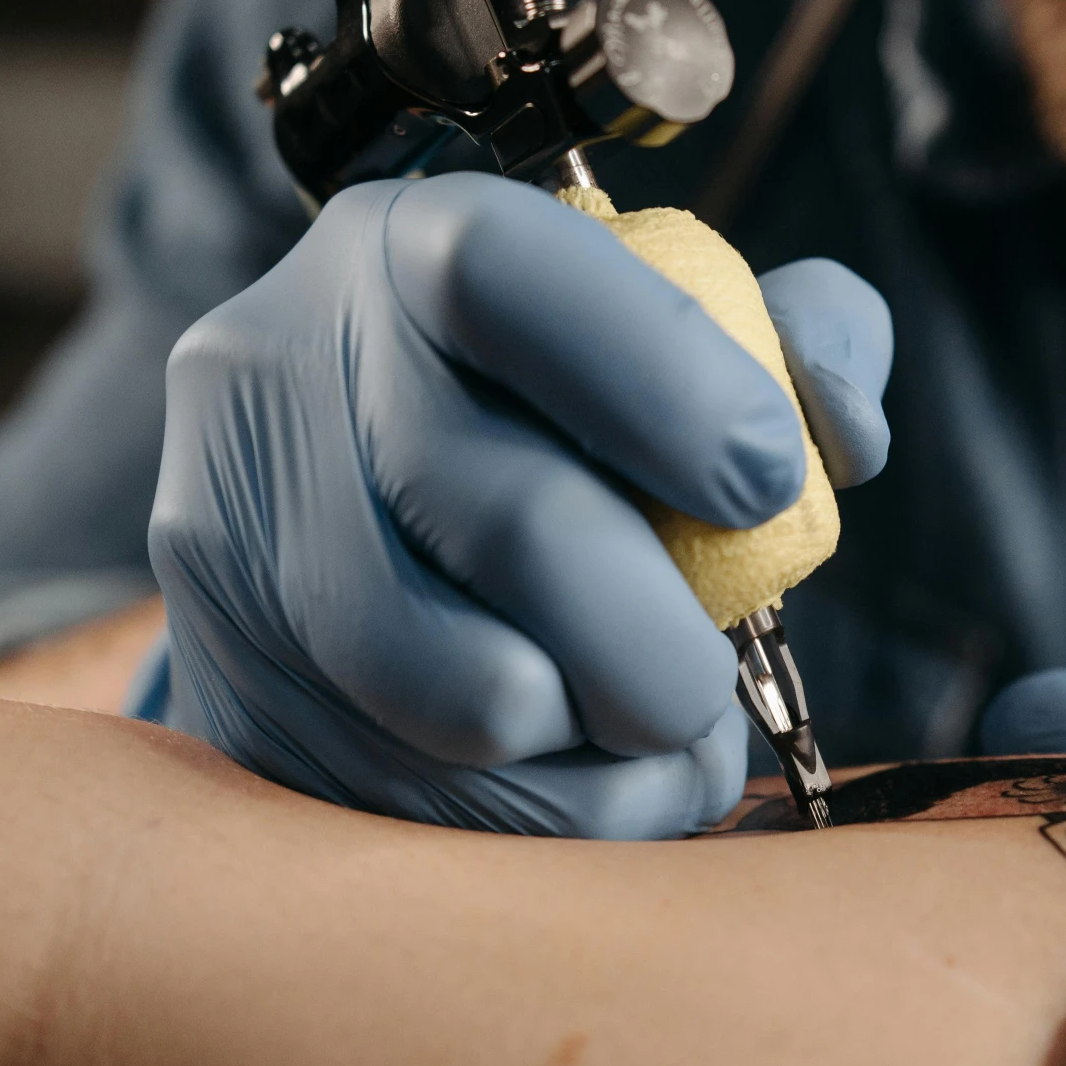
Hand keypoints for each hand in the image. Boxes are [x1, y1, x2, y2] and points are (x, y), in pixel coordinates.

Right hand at [143, 173, 891, 837]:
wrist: (342, 483)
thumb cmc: (555, 404)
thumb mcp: (675, 321)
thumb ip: (798, 338)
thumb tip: (839, 435)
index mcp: (404, 248)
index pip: (510, 280)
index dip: (666, 383)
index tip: (772, 483)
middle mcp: (282, 373)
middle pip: (508, 516)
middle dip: (658, 634)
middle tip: (709, 682)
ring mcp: (228, 540)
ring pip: (464, 690)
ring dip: (608, 750)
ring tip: (659, 738)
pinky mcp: (226, 687)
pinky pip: (419, 800)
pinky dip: (545, 817)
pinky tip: (585, 780)